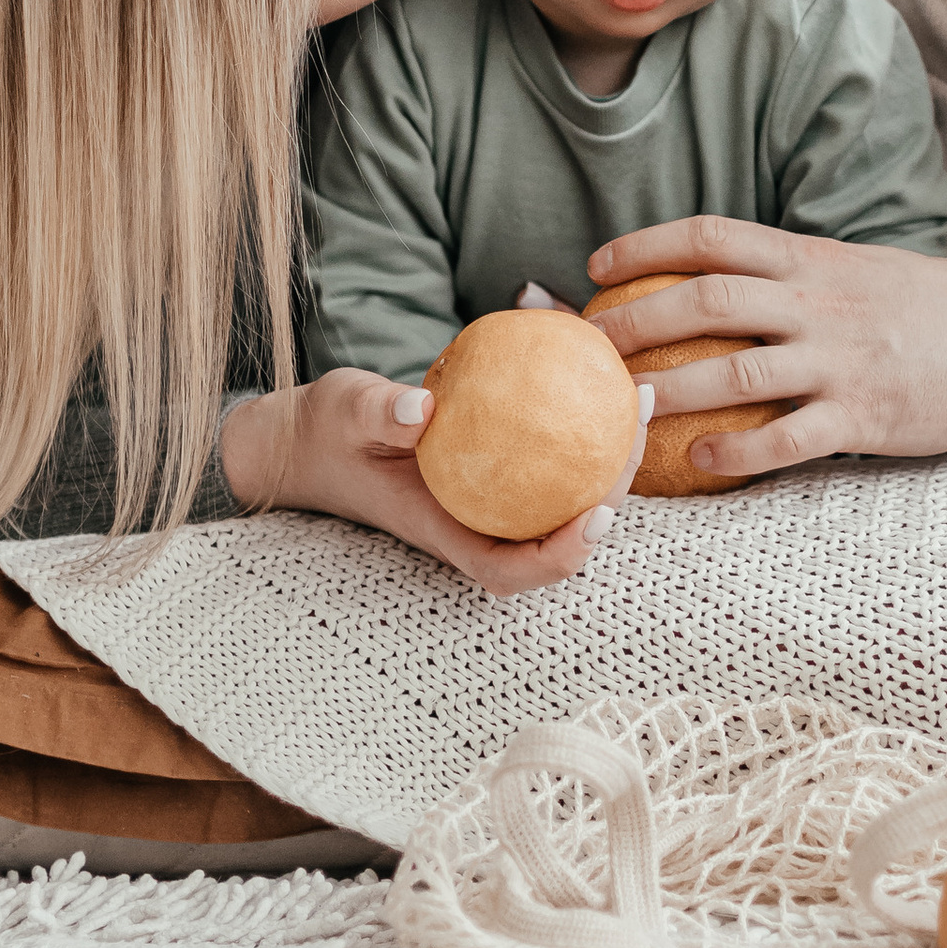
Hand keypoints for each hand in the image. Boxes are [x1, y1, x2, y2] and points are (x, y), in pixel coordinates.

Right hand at [219, 365, 647, 588]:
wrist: (309, 442)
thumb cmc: (326, 432)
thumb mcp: (344, 412)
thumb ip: (378, 414)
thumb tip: (422, 407)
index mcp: (439, 530)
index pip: (506, 570)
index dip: (560, 558)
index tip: (597, 518)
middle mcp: (471, 524)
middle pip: (554, 538)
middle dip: (607, 501)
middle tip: (635, 436)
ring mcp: (483, 503)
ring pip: (558, 501)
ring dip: (604, 465)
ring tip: (637, 402)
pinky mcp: (490, 474)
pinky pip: (544, 461)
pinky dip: (576, 431)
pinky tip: (596, 378)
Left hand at [581, 217, 946, 480]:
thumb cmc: (925, 306)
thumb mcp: (853, 267)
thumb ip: (790, 273)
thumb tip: (712, 281)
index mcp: (811, 257)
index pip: (713, 237)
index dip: (647, 245)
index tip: (596, 263)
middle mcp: (819, 302)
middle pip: (709, 300)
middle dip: (636, 319)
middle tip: (586, 344)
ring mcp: (842, 359)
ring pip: (736, 370)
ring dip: (671, 390)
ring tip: (622, 410)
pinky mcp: (866, 415)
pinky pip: (789, 437)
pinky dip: (738, 450)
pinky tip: (700, 461)